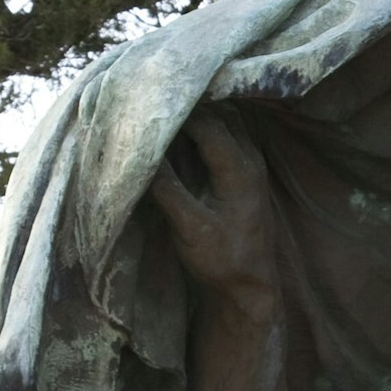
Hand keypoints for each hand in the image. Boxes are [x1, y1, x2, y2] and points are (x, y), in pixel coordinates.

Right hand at [145, 110, 277, 296]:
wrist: (249, 288)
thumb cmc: (222, 260)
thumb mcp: (189, 226)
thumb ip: (167, 188)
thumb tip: (140, 154)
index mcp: (239, 168)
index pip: (207, 122)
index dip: (177, 111)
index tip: (146, 105)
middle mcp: (250, 159)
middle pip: (220, 113)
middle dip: (188, 106)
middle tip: (153, 102)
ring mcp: (251, 164)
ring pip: (226, 122)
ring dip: (198, 115)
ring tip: (163, 113)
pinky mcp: (244, 173)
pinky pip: (226, 136)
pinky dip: (204, 129)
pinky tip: (180, 134)